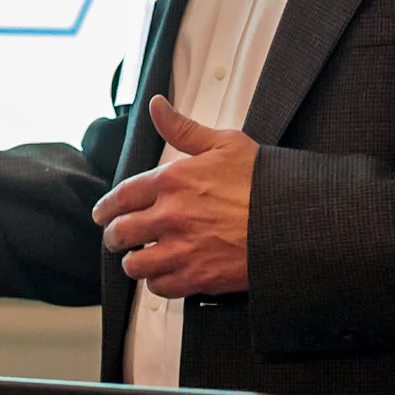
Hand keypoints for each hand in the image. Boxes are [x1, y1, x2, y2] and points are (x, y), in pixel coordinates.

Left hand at [91, 97, 255, 296]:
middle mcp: (169, 216)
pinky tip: (164, 276)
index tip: (101, 214)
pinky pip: (160, 288)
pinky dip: (158, 284)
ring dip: (134, 262)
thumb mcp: (225, 144)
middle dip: (114, 237)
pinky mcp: (198, 277)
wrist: (294, 221)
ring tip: (139, 260)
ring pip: (135, 265)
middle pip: (120, 233)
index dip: (106, 207)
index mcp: (171, 181)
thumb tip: (157, 107)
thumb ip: (184, 129)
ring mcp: (182, 249)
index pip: (122, 196)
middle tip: (116, 239)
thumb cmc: (263, 182)